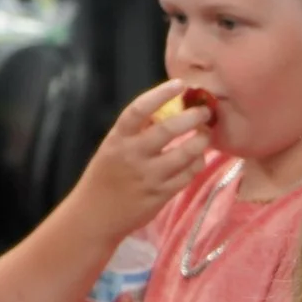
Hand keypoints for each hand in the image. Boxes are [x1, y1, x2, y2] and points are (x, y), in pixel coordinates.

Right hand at [67, 79, 212, 238]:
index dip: (160, 94)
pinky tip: (200, 159)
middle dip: (192, 118)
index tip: (180, 84)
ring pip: (185, 155)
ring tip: (206, 135)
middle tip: (205, 112)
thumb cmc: (105, 177)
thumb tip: (167, 111)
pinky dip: (197, 164)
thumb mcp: (112, 148)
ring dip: (201, 142)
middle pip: (168, 130)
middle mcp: (132, 155)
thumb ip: (136, 132)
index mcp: (117, 139)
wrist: (94, 216)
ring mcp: (148, 177)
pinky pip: (187, 176)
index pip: (138, 109)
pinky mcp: (160, 196)